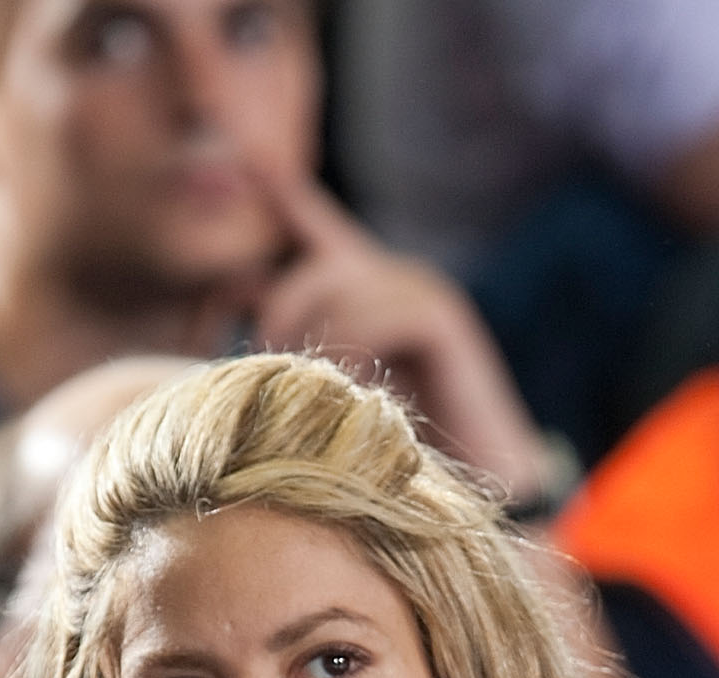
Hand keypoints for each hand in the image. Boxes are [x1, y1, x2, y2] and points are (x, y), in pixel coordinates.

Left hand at [242, 170, 547, 501]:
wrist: (479, 477)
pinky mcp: (443, 317)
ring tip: (301, 394)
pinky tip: (352, 394)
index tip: (248, 157)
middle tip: (253, 360)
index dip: (284, 191)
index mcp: (361, 292)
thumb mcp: (327, 399)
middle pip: (311, 259)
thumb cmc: (395, 450)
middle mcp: (390, 277)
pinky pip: (374, 312)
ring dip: (306, 339)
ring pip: (333, 282)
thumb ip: (291, 362)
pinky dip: (351, 353)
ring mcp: (419, 291)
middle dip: (273, 306)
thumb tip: (239, 338)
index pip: (314, 225)